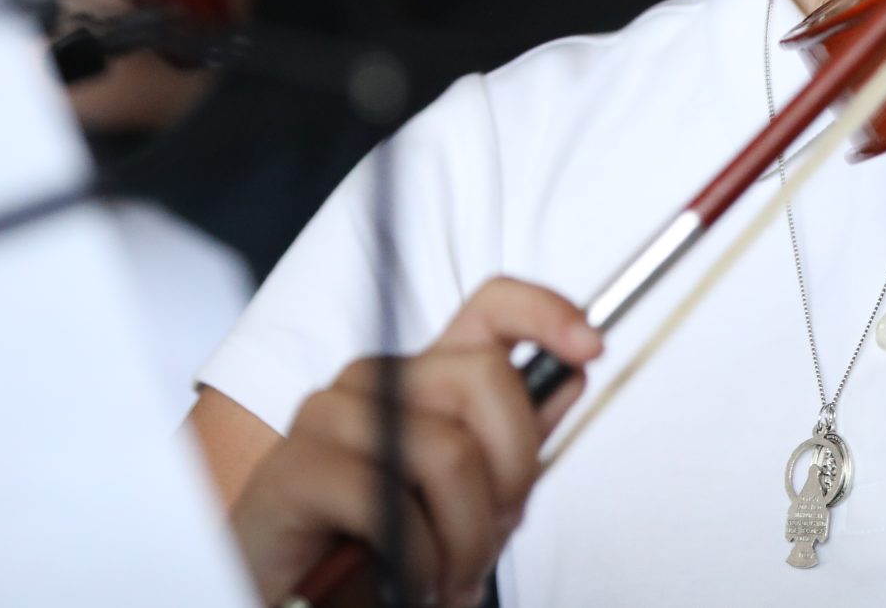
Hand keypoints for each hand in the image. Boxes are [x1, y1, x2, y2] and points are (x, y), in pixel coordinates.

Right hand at [228, 279, 601, 607]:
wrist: (297, 599)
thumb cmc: (384, 547)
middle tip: (495, 536)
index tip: (591, 347)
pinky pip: (386, 504)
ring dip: (466, 537)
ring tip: (451, 577)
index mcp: (423, 377)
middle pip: (485, 379)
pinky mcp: (294, 469)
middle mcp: (377, 378)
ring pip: (447, 451)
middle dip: (514, 474)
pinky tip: (409, 582)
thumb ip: (515, 437)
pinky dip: (416, 560)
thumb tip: (572, 373)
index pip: (491, 307)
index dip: (546, 311)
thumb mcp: (468, 495)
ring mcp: (330, 416)